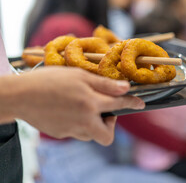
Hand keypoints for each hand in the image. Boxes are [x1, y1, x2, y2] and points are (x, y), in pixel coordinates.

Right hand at [0, 67, 143, 145]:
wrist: (20, 95)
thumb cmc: (49, 80)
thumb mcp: (79, 75)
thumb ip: (104, 84)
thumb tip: (126, 88)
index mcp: (90, 103)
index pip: (119, 104)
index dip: (132, 103)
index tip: (140, 104)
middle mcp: (84, 121)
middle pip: (107, 135)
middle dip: (110, 125)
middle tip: (104, 110)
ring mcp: (71, 130)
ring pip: (91, 134)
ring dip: (94, 123)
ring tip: (83, 107)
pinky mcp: (60, 134)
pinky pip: (77, 132)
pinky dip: (79, 124)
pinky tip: (69, 110)